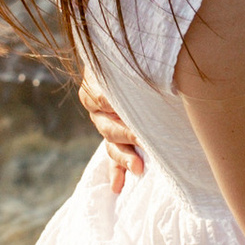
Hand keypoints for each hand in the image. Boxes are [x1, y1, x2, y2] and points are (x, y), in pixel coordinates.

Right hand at [78, 72, 145, 196]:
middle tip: (144, 140)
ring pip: (112, 145)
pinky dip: (117, 171)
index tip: (130, 113)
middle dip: (127, 135)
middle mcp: (100, 106)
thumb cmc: (141, 57)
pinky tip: (118, 187)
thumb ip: (130, 70)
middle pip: (107, 125)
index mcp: (97, 82)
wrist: (143, 61)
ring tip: (139, 168)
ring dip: (125, 158)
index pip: (100, 97)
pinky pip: (113, 158)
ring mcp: (107, 125)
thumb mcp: (133, 60)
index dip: (113, 105)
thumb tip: (146, 68)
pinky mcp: (117, 140)